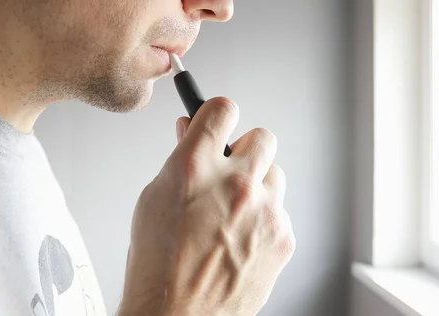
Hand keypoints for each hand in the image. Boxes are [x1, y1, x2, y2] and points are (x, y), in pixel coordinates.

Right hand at [118, 97, 294, 315]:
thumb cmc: (158, 266)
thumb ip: (180, 161)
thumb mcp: (155, 200)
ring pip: (276, 176)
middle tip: (232, 169)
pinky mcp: (283, 237)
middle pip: (263, 137)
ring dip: (258, 187)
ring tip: (233, 214)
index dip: (218, 113)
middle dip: (247, 149)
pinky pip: (280, 212)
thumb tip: (192, 134)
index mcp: (194, 169)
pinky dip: (265, 221)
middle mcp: (236, 185)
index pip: (222, 109)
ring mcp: (265, 212)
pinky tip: (241, 240)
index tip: (218, 119)